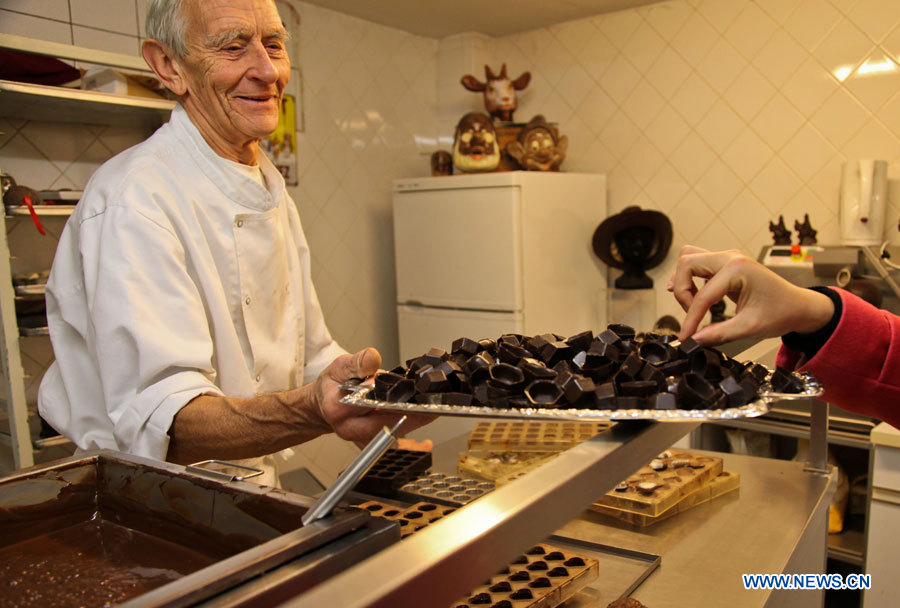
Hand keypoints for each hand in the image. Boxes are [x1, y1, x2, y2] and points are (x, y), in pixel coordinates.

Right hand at [314, 348, 432, 444]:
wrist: (325, 403)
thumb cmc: (333, 385)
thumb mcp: (340, 365)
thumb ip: (358, 362)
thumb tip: (373, 361)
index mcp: (337, 407)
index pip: (366, 405)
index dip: (389, 402)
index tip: (410, 396)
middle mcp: (348, 428)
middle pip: (383, 427)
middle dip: (410, 418)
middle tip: (432, 408)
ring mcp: (359, 439)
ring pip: (390, 439)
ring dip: (412, 428)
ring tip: (432, 414)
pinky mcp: (370, 444)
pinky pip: (392, 445)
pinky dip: (408, 440)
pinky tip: (424, 437)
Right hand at [667, 246, 833, 345]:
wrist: (799, 306)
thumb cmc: (781, 312)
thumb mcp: (750, 327)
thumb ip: (719, 334)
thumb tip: (693, 341)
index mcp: (738, 269)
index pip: (702, 294)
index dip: (691, 318)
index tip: (686, 337)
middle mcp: (731, 257)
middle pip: (687, 264)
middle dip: (683, 291)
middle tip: (691, 314)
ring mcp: (728, 257)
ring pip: (688, 259)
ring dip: (684, 281)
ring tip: (691, 304)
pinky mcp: (726, 263)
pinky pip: (697, 263)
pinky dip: (689, 278)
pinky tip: (693, 294)